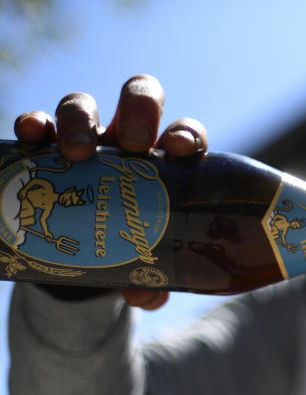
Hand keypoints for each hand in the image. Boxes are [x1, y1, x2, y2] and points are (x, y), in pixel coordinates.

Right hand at [13, 74, 209, 310]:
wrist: (86, 252)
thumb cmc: (129, 247)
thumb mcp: (146, 264)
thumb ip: (154, 281)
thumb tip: (144, 296)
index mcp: (166, 163)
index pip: (184, 134)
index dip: (185, 134)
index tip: (178, 150)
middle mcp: (128, 142)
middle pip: (139, 98)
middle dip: (138, 110)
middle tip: (132, 144)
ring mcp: (87, 139)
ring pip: (84, 105)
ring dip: (80, 118)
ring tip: (75, 151)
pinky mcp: (47, 149)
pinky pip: (39, 125)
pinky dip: (35, 125)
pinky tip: (31, 136)